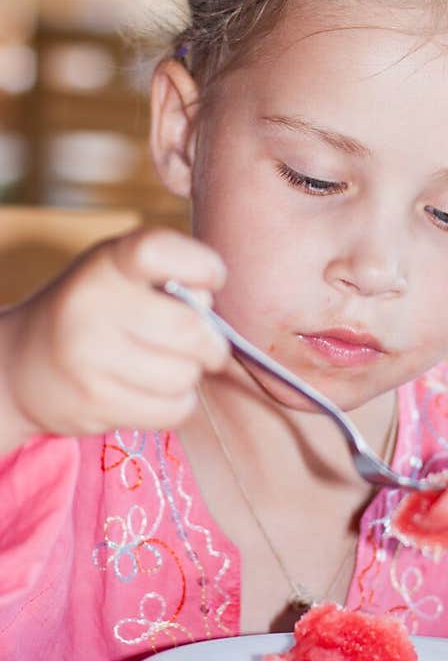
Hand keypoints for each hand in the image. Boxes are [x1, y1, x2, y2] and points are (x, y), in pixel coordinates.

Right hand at [2, 226, 229, 441]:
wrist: (22, 366)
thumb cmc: (94, 312)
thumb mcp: (120, 274)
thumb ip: (170, 278)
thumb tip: (210, 309)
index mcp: (106, 262)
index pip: (156, 250)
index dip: (201, 264)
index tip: (212, 278)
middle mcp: (92, 305)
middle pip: (189, 329)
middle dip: (211, 341)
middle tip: (206, 344)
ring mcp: (89, 357)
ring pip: (184, 375)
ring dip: (191, 374)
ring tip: (170, 365)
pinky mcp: (96, 402)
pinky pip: (172, 409)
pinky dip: (177, 403)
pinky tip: (156, 390)